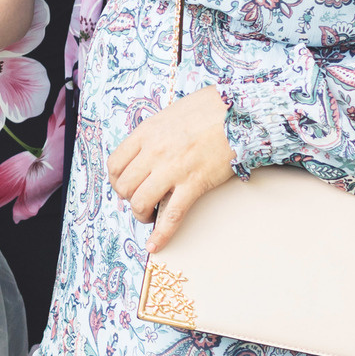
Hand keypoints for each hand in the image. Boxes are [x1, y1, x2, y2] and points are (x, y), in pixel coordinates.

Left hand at [108, 87, 236, 252]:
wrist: (239, 112)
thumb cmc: (208, 110)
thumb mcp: (170, 115)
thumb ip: (154, 135)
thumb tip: (147, 152)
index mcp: (146, 134)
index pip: (115, 164)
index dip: (117, 180)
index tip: (125, 185)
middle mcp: (154, 152)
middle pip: (125, 186)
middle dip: (129, 198)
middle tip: (140, 200)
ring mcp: (172, 169)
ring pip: (140, 202)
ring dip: (141, 214)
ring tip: (149, 216)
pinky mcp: (194, 184)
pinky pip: (171, 216)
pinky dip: (161, 234)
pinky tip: (155, 244)